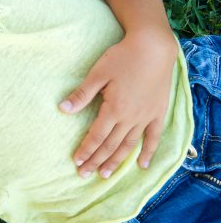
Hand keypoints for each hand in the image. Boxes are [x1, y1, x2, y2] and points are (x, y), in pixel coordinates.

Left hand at [60, 32, 177, 177]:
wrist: (153, 48)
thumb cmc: (122, 58)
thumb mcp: (97, 74)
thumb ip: (82, 94)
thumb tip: (63, 109)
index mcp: (114, 109)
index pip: (96, 136)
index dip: (86, 150)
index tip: (76, 162)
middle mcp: (131, 118)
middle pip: (111, 145)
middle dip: (97, 161)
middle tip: (85, 174)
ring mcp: (146, 117)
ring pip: (129, 145)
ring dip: (117, 161)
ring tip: (106, 174)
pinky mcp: (159, 113)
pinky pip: (154, 137)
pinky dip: (148, 152)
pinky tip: (142, 165)